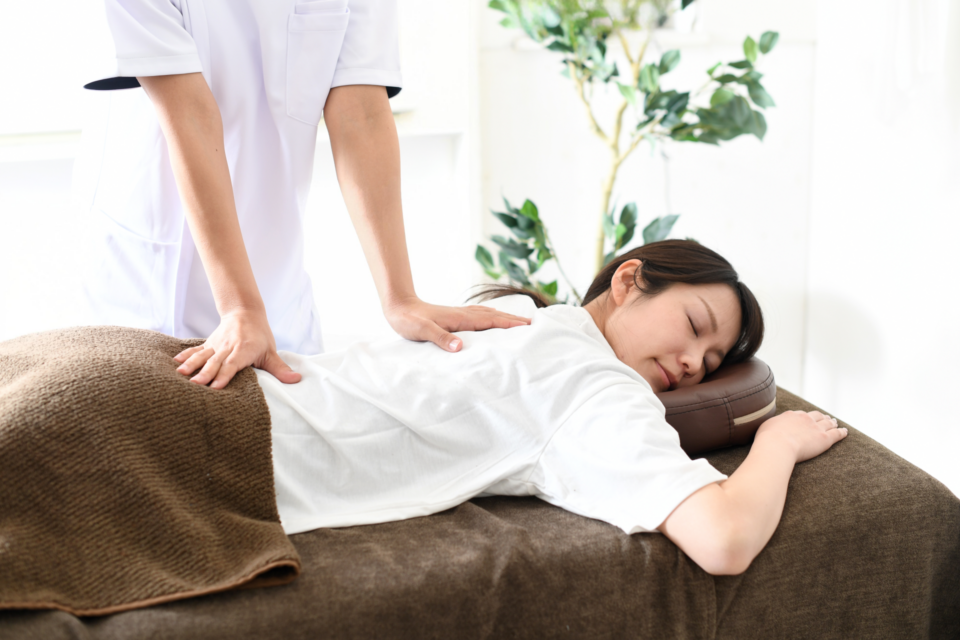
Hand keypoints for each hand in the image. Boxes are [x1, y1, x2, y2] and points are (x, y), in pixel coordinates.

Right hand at [173, 308, 301, 388]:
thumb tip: (296, 380)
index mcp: (244, 350)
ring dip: (192, 364)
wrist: (246, 312)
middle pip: (215, 362)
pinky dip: (186, 355)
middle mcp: (228, 347)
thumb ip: (280, 368)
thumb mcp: (271, 352)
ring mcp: (216, 345)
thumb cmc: (260, 336)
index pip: (233, 365)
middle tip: (195, 385)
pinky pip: (196, 350)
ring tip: (181, 374)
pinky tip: (175, 363)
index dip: (224, 375)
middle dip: (205, 374)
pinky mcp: (209, 343)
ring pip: (203, 355)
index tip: (216, 387)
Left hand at [383, 297, 530, 351]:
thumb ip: (440, 338)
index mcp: (460, 318)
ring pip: (488, 314)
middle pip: (495, 316)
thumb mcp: (422, 331)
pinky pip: (479, 316)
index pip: (491, 321)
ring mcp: (459, 314)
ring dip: (504, 318)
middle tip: (533, 324)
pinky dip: (491, 317)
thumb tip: (460, 346)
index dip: (510, 324)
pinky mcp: (453, 316)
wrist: (398, 306)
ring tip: (519, 323)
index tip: (528, 326)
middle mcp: (463, 314)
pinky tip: (491, 319)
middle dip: (513, 320)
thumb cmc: (408, 320)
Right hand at [755, 410, 847, 462]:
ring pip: (828, 423)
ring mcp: (816, 427)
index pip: (802, 414)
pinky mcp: (825, 438)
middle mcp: (805, 418)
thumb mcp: (766, 427)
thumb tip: (773, 426)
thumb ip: (773, 425)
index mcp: (792, 415)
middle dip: (822, 416)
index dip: (807, 417)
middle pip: (817, 415)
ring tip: (835, 423)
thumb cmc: (767, 439)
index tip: (808, 418)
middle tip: (826, 418)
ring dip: (832, 422)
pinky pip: (837, 433)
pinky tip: (845, 432)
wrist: (777, 446)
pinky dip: (842, 432)